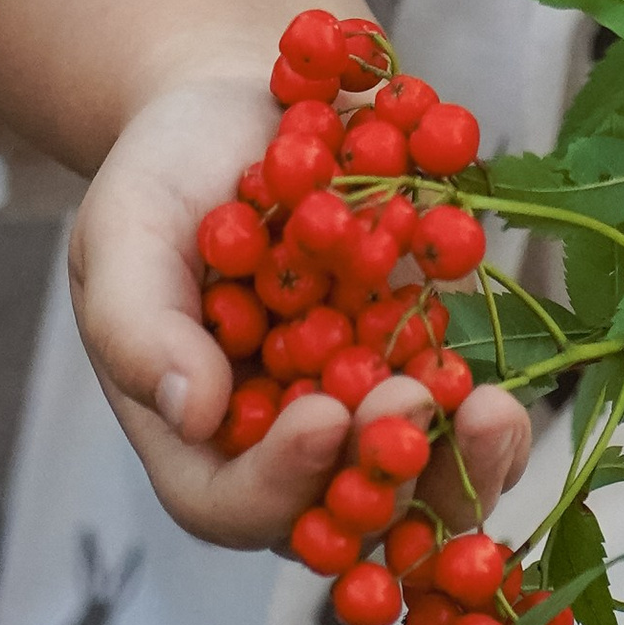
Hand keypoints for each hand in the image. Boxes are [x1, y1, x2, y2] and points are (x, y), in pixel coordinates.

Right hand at [68, 71, 529, 548]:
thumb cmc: (162, 177)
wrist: (238, 112)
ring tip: (491, 413)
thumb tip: (190, 413)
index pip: (228, 501)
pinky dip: (483, 421)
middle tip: (415, 405)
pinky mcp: (415, 364)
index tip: (323, 421)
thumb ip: (138, 325)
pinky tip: (501, 391)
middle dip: (383, 474)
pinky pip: (459, 421)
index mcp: (194, 433)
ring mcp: (354, 408)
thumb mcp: (122, 235)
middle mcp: (278, 442)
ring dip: (458, 467)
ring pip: (413, 484)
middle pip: (335, 511)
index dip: (279, 481)